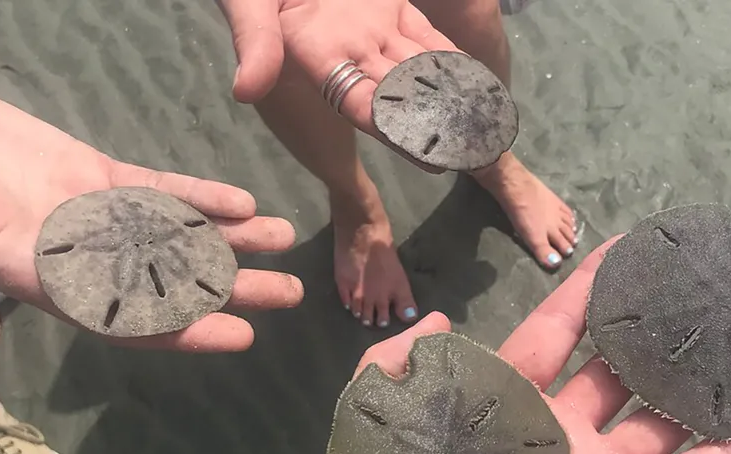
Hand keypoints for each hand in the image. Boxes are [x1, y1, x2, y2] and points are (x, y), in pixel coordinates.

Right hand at [0, 82, 302, 384]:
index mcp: (55, 284)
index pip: (132, 319)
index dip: (188, 331)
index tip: (242, 337)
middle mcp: (90, 257)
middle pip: (174, 279)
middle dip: (233, 287)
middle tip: (291, 292)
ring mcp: (101, 216)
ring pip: (178, 232)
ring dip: (232, 237)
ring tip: (285, 236)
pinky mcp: (101, 177)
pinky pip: (161, 188)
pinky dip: (201, 194)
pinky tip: (245, 200)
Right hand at [218, 0, 456, 167]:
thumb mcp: (249, 5)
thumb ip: (256, 43)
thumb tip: (246, 91)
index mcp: (317, 59)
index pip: (364, 107)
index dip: (399, 134)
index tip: (435, 160)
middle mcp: (350, 51)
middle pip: (402, 97)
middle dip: (437, 125)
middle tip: (476, 153)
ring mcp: (372, 28)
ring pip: (419, 69)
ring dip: (450, 97)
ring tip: (484, 125)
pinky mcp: (389, 5)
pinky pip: (424, 36)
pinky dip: (450, 58)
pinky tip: (477, 79)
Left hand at [328, 236, 730, 453]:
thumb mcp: (370, 438)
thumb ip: (389, 372)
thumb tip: (434, 320)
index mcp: (497, 408)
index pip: (548, 336)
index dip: (583, 294)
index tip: (620, 251)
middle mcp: (551, 437)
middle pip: (612, 371)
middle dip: (649, 332)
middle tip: (694, 289)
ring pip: (655, 424)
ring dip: (694, 387)